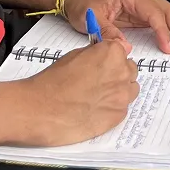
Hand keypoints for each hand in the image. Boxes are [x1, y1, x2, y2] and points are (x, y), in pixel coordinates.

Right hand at [16, 40, 139, 146]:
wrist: (39, 109)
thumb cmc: (52, 81)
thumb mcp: (76, 55)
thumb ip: (98, 54)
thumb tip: (108, 57)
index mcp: (113, 53)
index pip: (122, 52)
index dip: (110, 60)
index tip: (102, 66)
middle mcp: (122, 72)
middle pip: (129, 71)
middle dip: (117, 75)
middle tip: (98, 83)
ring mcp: (122, 96)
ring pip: (130, 90)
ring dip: (119, 92)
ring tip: (97, 98)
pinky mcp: (118, 116)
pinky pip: (122, 109)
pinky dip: (112, 109)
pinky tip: (95, 111)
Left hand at [62, 0, 169, 54]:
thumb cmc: (84, 5)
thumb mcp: (91, 19)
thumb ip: (108, 32)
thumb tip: (125, 47)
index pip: (154, 14)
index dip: (163, 31)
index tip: (169, 47)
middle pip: (167, 12)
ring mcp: (145, 2)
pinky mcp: (144, 10)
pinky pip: (164, 16)